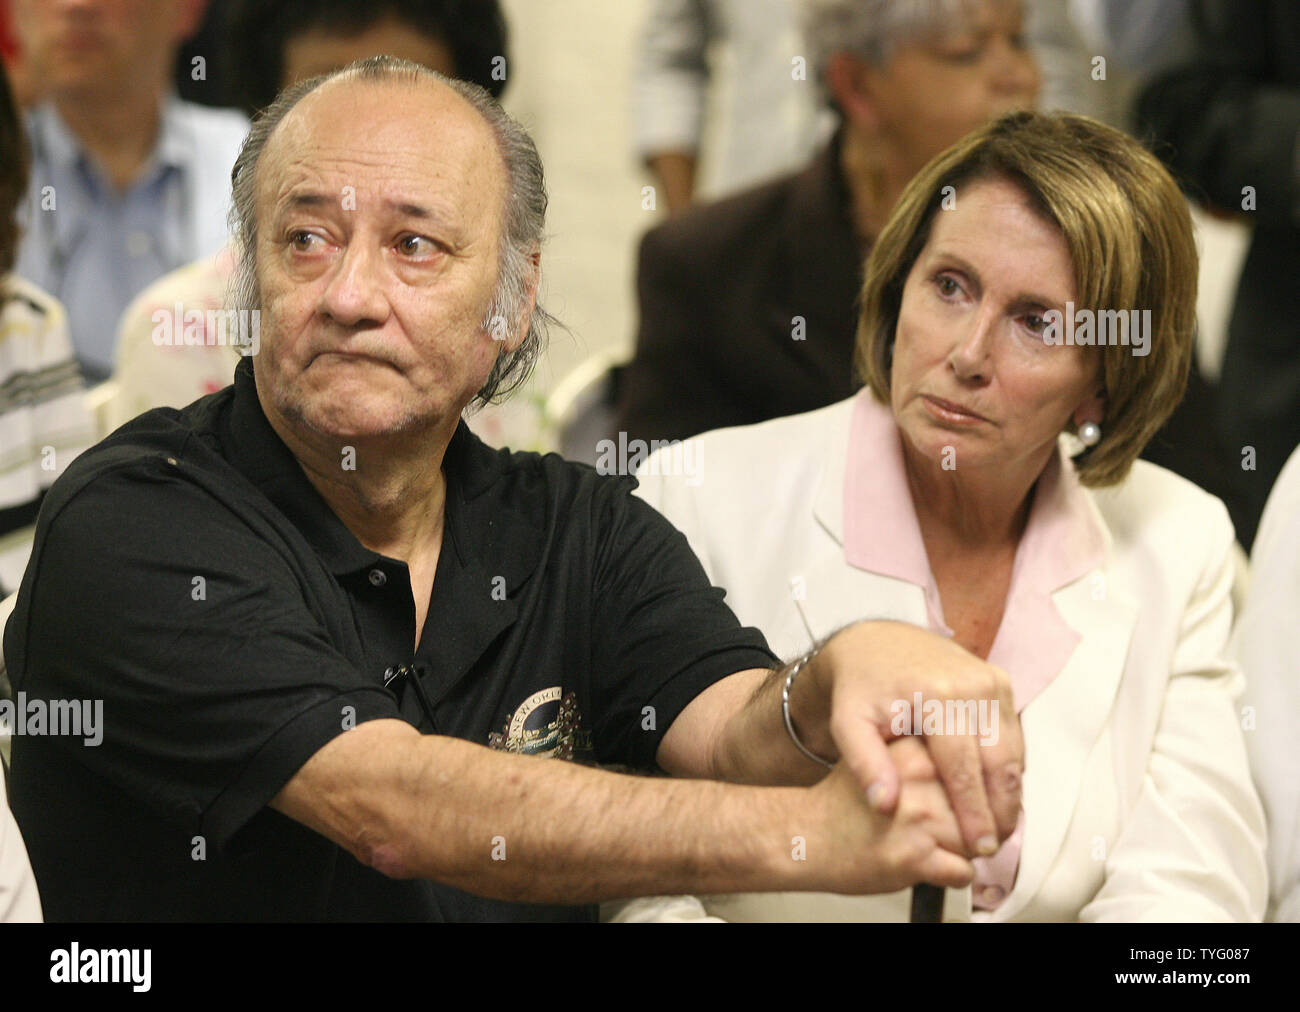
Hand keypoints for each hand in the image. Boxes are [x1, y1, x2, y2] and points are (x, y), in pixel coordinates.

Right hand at [802, 736, 974, 893]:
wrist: (808, 836)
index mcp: (914, 749)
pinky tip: (927, 864)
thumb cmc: (844, 804)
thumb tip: (981, 777)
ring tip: (928, 844)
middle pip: (981, 805)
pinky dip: (953, 876)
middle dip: (971, 823)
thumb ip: (930, 761)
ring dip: (962, 850)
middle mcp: (919, 778)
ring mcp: (919, 817)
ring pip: (977, 841)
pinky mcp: (915, 857)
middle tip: (941, 827)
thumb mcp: (884, 759)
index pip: (974, 768)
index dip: (974, 789)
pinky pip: (964, 873)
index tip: (965, 800)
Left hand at [805, 620, 1022, 854]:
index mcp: (937, 696)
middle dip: (1001, 810)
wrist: (875, 641)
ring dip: (1010, 793)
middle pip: (1001, 763)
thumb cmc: (860, 687)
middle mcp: (973, 685)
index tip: (978, 847)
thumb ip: (865, 765)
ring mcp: (991, 680)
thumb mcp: (847, 724)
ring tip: (996, 830)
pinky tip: (994, 796)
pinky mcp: (1000, 682)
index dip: (974, 812)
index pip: (964, 768)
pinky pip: (1013, 736)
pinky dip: (1008, 769)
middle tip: (993, 848)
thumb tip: (886, 806)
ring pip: (1014, 752)